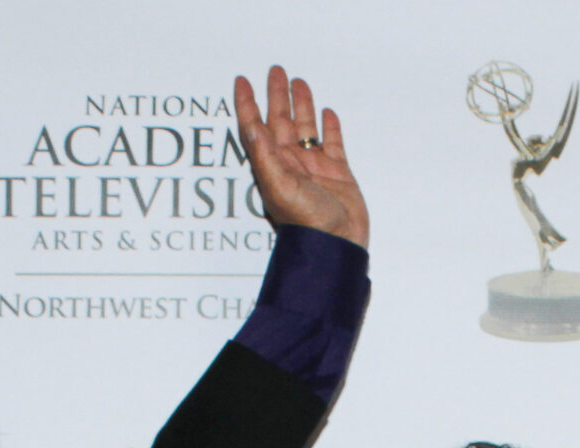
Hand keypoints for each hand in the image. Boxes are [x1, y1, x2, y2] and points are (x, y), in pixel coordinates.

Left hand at [233, 67, 367, 246]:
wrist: (337, 244)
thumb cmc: (306, 222)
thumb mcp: (279, 187)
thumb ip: (265, 156)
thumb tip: (252, 125)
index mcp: (273, 165)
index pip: (256, 127)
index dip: (248, 104)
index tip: (242, 81)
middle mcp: (291, 163)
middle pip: (281, 120)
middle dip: (277, 95)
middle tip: (275, 71)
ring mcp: (315, 167)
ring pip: (305, 128)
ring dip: (302, 105)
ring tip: (299, 82)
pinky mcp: (337, 173)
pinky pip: (332, 144)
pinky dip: (329, 128)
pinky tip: (327, 113)